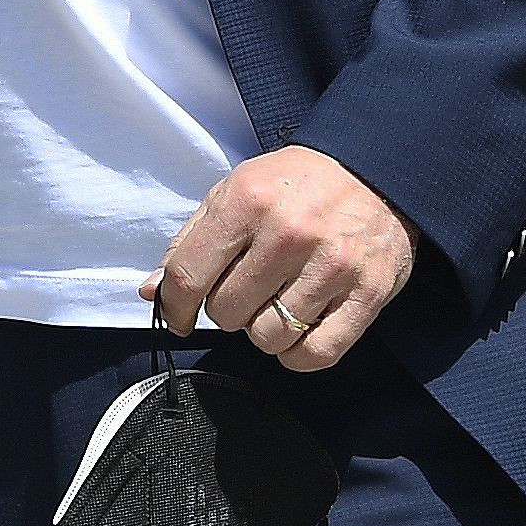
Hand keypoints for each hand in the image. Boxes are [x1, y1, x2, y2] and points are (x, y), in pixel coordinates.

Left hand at [145, 146, 415, 372]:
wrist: (373, 170)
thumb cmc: (293, 185)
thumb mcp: (233, 193)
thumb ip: (189, 242)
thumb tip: (152, 292)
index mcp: (246, 203)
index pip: (189, 276)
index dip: (175, 307)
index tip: (179, 316)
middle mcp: (288, 234)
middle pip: (227, 312)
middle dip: (226, 309)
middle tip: (244, 291)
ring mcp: (332, 266)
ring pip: (269, 337)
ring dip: (262, 332)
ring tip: (273, 305)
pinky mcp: (369, 293)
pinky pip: (317, 353)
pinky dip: (298, 355)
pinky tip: (296, 332)